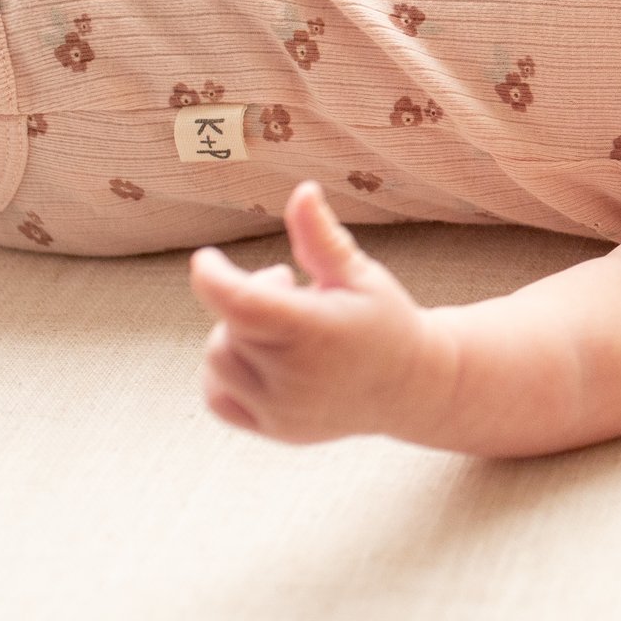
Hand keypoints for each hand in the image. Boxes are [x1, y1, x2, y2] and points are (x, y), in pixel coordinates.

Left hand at [190, 180, 431, 444]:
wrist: (411, 386)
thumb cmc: (385, 320)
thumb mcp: (360, 274)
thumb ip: (322, 238)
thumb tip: (303, 191)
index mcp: (319, 331)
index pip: (242, 303)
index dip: (213, 277)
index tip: (208, 258)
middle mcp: (297, 378)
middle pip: (229, 326)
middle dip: (248, 297)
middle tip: (290, 286)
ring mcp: (282, 409)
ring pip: (218, 360)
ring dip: (236, 335)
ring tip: (282, 327)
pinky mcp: (273, 429)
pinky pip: (218, 396)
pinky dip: (227, 372)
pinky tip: (261, 358)